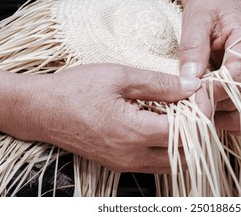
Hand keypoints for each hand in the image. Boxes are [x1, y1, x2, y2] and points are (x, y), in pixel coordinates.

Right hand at [14, 64, 199, 172]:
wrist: (41, 110)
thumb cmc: (76, 89)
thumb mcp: (119, 76)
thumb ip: (160, 84)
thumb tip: (192, 86)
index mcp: (135, 133)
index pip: (186, 133)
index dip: (199, 113)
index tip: (199, 95)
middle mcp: (134, 156)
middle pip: (185, 155)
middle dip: (197, 132)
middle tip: (194, 107)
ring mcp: (126, 164)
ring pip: (172, 163)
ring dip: (184, 142)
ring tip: (180, 114)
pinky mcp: (119, 164)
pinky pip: (155, 163)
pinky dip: (167, 147)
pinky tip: (161, 124)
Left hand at [179, 0, 240, 133]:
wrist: (222, 0)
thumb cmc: (210, 6)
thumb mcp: (196, 19)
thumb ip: (194, 48)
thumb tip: (190, 79)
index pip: (236, 77)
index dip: (214, 91)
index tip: (191, 94)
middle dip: (216, 106)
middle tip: (190, 106)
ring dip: (227, 119)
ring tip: (202, 112)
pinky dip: (237, 120)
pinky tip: (216, 117)